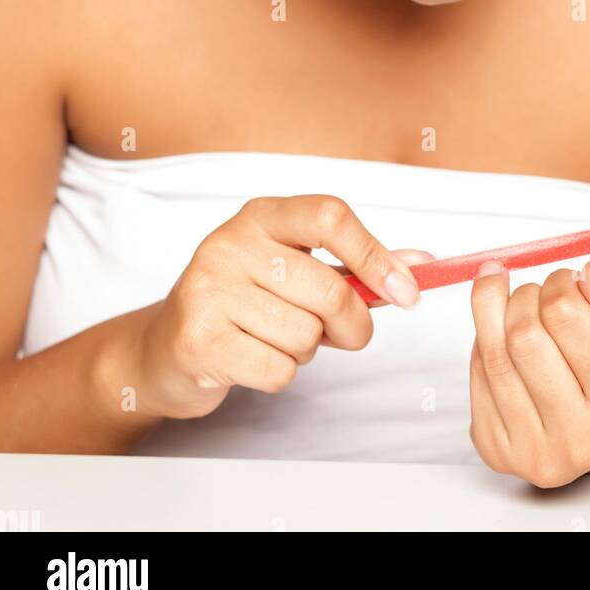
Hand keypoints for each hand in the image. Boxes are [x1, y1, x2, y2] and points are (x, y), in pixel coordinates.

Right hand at [133, 193, 433, 420]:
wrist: (167, 346)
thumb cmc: (245, 303)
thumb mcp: (298, 269)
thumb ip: (359, 265)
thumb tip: (422, 265)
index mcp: (262, 215)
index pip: (330, 216)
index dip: (376, 256)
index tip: (407, 293)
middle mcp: (230, 242)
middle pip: (329, 290)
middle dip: (351, 325)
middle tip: (342, 333)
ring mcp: (209, 289)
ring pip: (306, 335)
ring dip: (307, 350)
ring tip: (275, 337)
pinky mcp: (198, 338)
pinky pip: (278, 369)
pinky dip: (280, 375)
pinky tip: (252, 357)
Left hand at [468, 258, 589, 487]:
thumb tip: (589, 275)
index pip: (563, 312)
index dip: (560, 281)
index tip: (571, 283)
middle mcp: (578, 438)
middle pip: (522, 335)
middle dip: (526, 296)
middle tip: (545, 296)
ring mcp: (533, 452)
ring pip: (491, 353)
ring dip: (498, 313)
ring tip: (524, 309)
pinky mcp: (496, 452)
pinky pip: (475, 373)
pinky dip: (486, 343)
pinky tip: (510, 344)